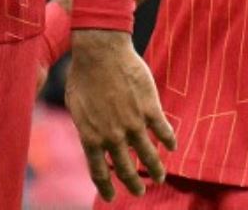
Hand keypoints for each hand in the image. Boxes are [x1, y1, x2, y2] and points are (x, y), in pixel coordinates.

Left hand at [65, 29, 174, 199]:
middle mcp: (113, 136)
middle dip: (134, 184)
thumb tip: (89, 139)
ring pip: (149, 156)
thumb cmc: (82, 74)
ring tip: (161, 177)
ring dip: (156, 169)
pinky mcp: (150, 109)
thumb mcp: (75, 105)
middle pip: (126, 170)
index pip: (99, 172)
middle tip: (140, 191)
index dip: (106, 188)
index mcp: (91, 136)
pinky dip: (169, 141)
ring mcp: (133, 124)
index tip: (112, 197)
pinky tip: (172, 146)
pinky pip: (164, 132)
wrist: (100, 51)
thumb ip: (85, 126)